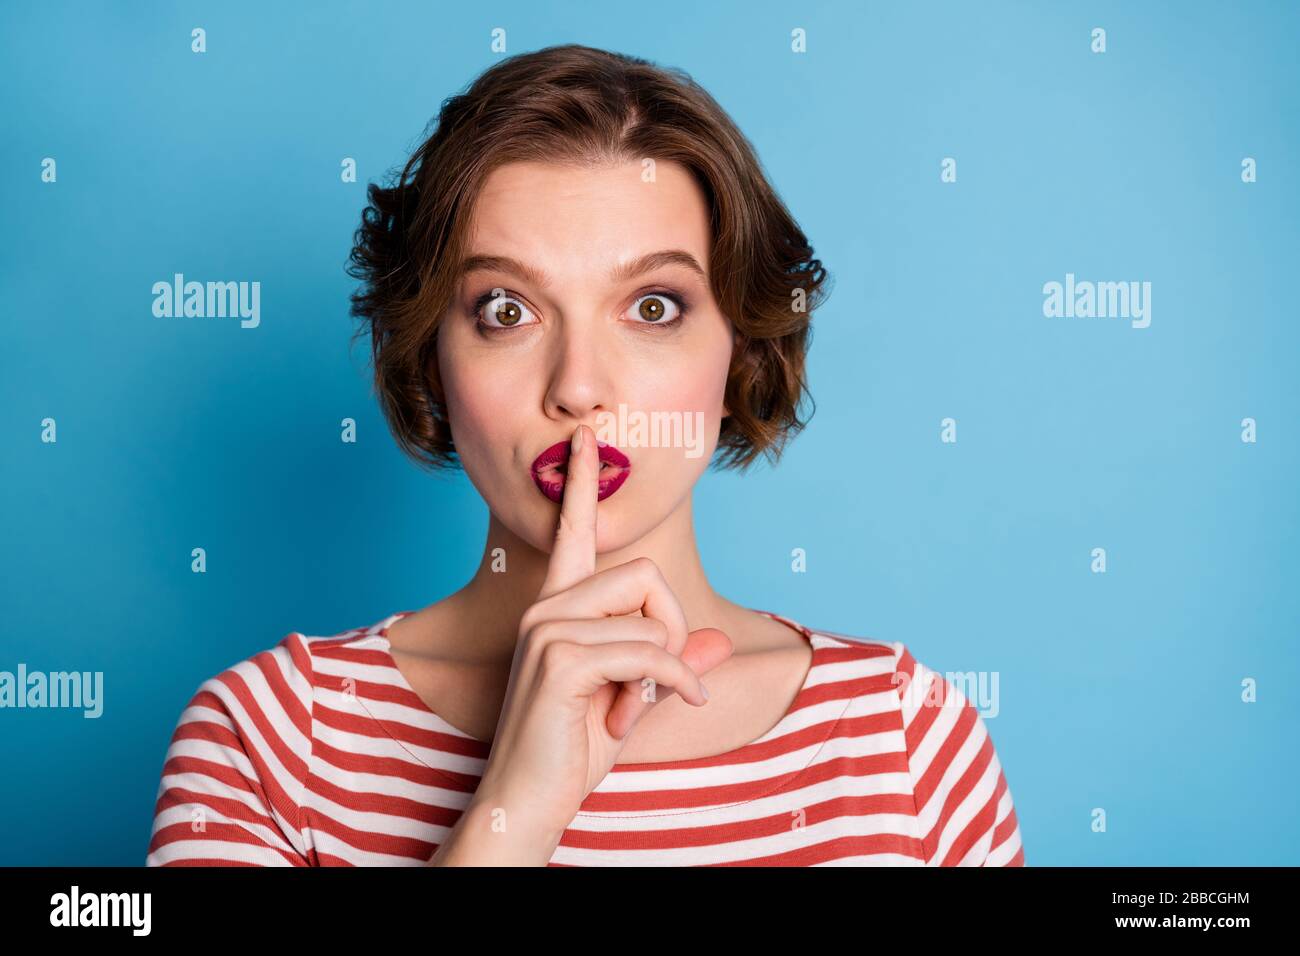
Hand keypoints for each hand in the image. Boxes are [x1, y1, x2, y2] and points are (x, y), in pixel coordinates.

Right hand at [436, 423, 731, 864]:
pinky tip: (657, 710)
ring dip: (665, 668)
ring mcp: (548, 629)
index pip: (573, 533)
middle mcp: (547, 608)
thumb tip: (717, 641)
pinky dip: (669, 683)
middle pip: (643, 573)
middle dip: (669, 627)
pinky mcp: (561, 658)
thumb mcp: (632, 702)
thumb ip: (670, 666)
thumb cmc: (570, 752)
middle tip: (660, 678)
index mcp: (557, 608)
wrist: (525, 803)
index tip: (589, 440)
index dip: (584, 484)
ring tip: (643, 705)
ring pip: (649, 617)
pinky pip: (647, 652)